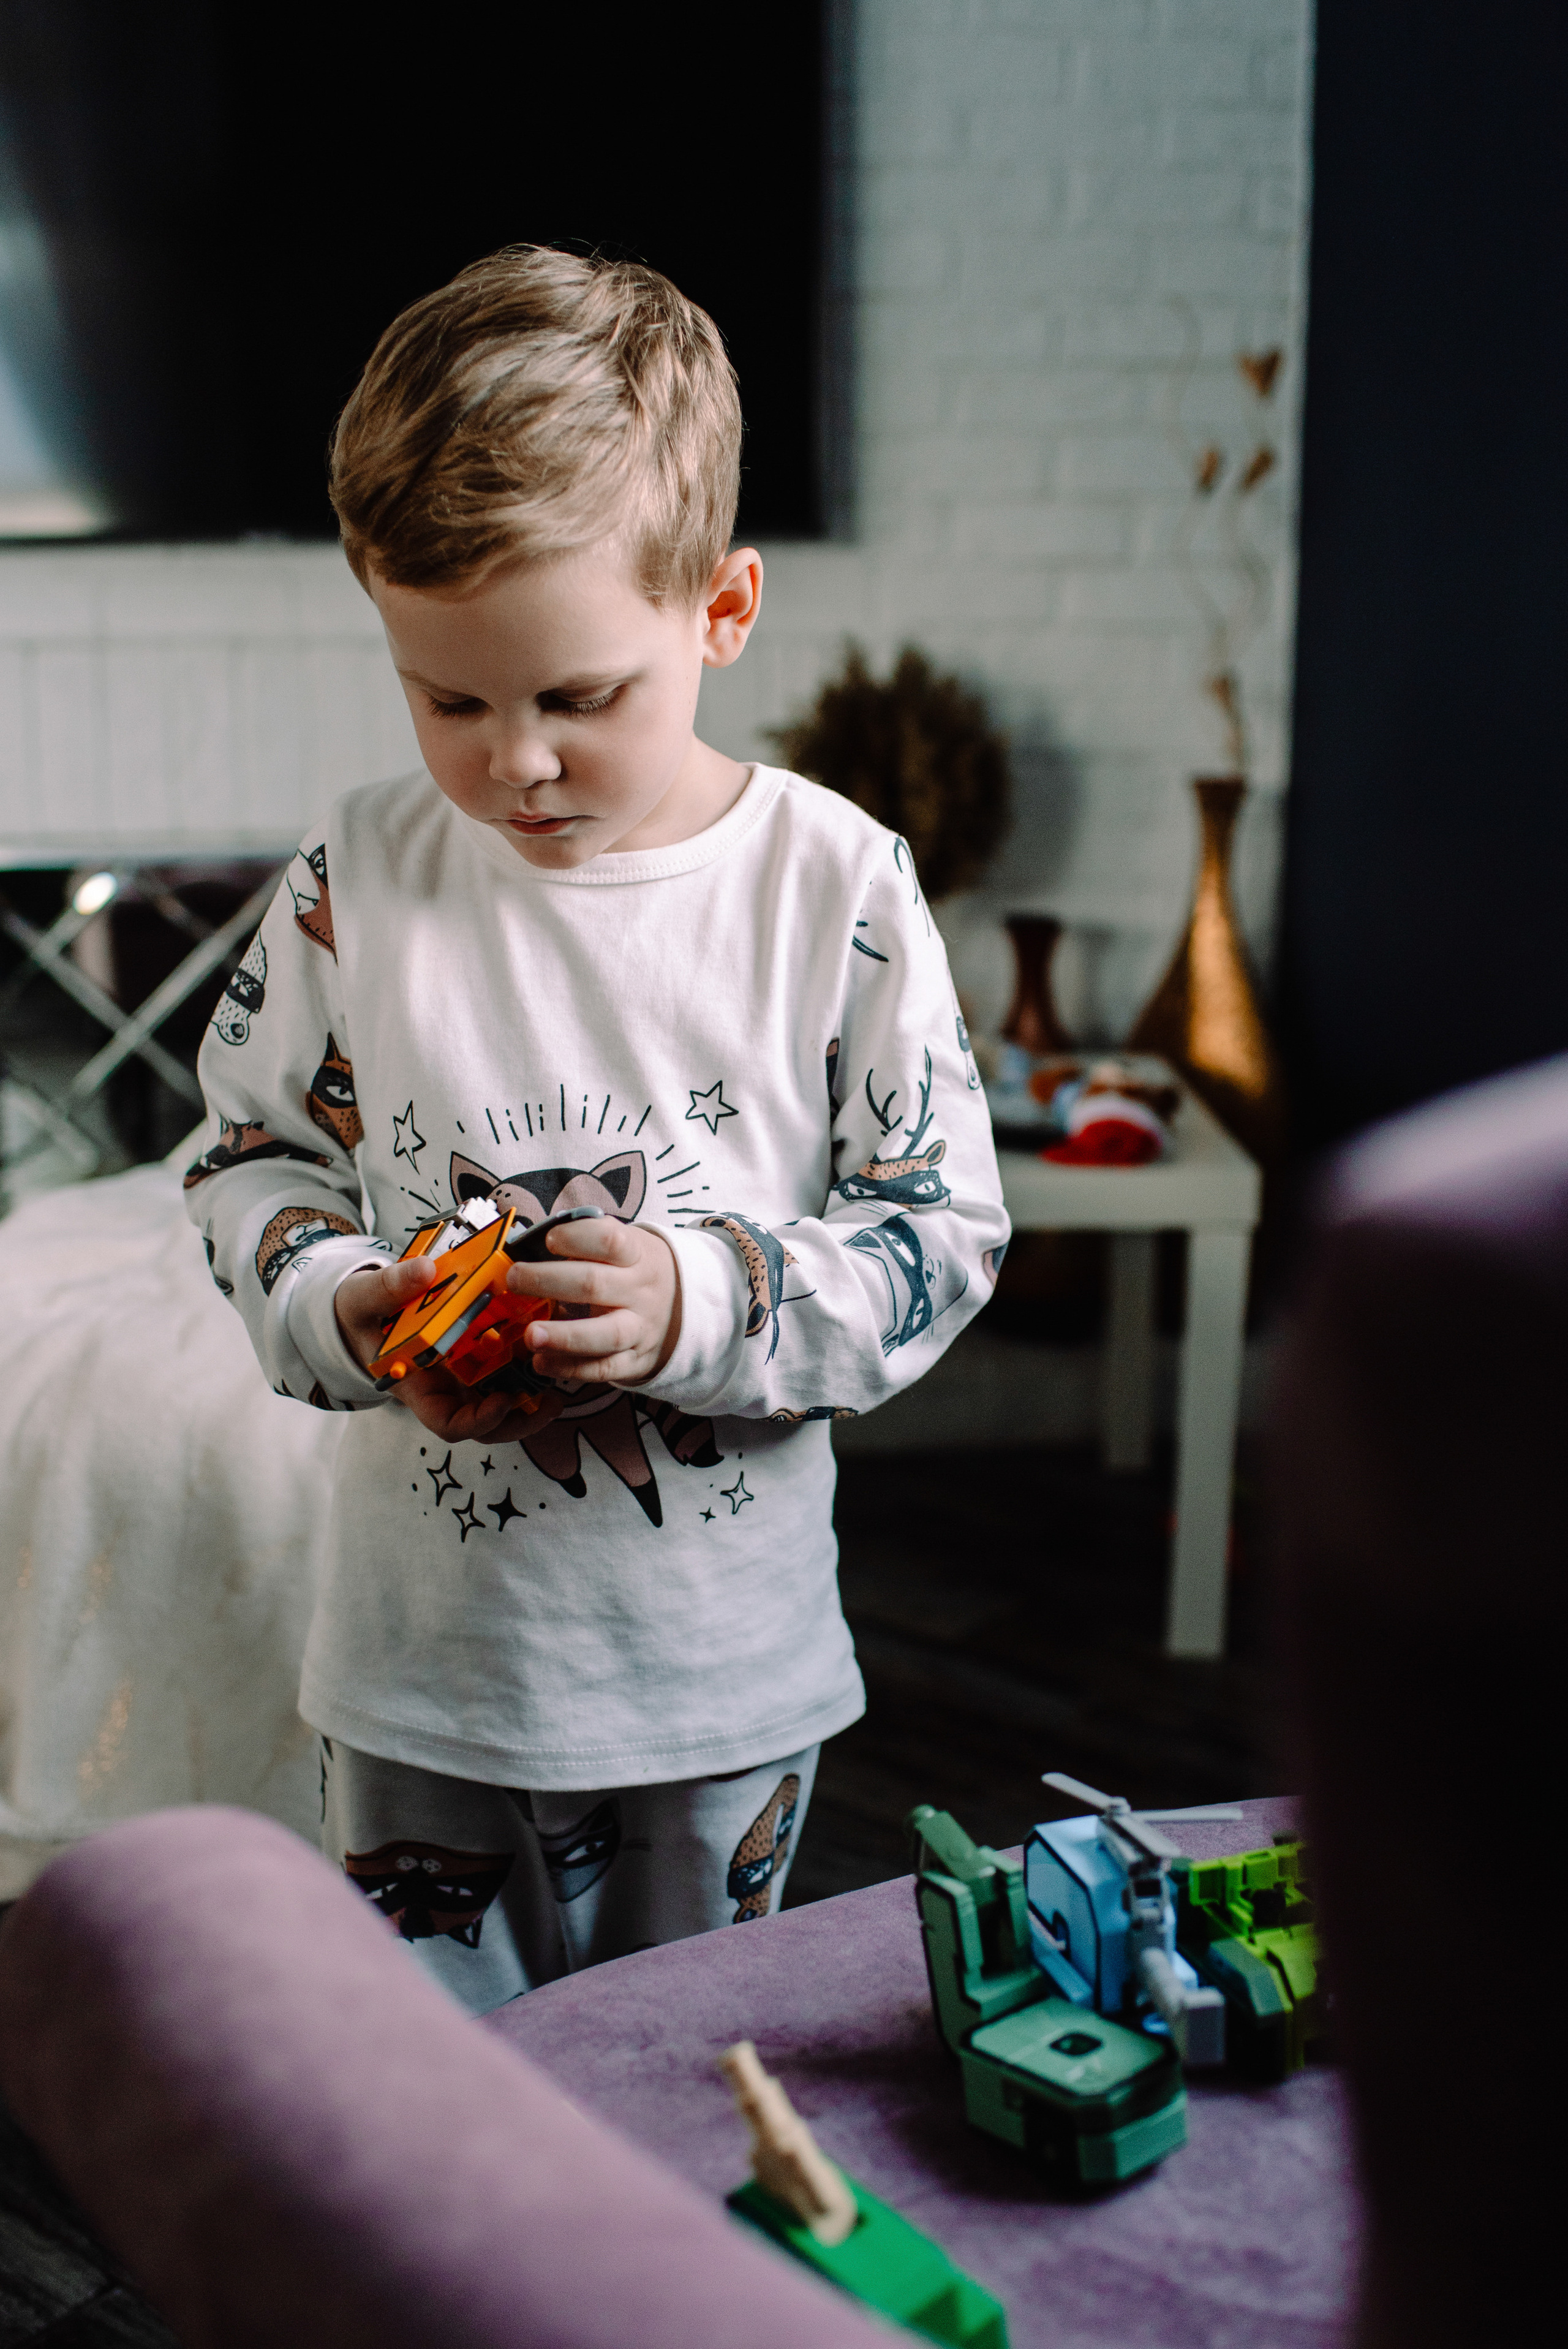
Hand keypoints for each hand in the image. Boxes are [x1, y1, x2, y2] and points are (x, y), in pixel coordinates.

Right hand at [333, 1255, 568, 1445]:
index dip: (479, 1421)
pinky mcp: (478, 1353)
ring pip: (502, 1400)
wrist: (366, 1308)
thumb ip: (391, 1287)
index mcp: (417, 1387)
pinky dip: (527, 1360)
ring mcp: (464, 1375)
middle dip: (519, 1419)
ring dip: (532, 1396)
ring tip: (561, 1383)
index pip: (449, 1423)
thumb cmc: (363, 1313)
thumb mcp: (366, 1299)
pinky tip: (550, 1343)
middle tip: (551, 1402)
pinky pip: (505, 1367)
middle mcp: (445, 1388)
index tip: (503, 1402)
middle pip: (486, 1422)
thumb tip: (424, 1270)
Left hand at [506, 1216, 681, 1386]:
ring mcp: (639, 1329)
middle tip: (515, 1279)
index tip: (549, 1240)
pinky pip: (603, 1369)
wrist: (684, 1307)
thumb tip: (532, 1244)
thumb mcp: (626, 1244)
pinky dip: (570, 1368)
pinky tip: (541, 1362)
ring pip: (605, 1334)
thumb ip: (588, 1240)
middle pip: (595, 1285)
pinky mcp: (634, 1360)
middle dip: (548, 1281)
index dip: (576, 1238)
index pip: (610, 1241)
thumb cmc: (635, 1270)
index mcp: (637, 1255)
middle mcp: (640, 1291)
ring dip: (563, 1336)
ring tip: (530, 1335)